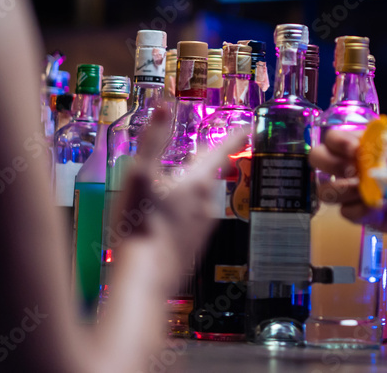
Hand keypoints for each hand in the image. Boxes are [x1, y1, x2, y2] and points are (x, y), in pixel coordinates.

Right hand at [109, 106, 240, 281]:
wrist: (146, 280)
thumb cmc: (140, 225)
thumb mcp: (139, 175)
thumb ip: (152, 139)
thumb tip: (164, 105)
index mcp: (197, 182)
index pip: (220, 150)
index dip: (233, 136)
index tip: (247, 126)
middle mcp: (207, 204)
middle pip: (207, 175)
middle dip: (200, 164)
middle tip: (193, 154)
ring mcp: (203, 228)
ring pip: (199, 199)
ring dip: (189, 189)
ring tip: (174, 185)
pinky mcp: (194, 247)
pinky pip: (191, 220)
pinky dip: (182, 212)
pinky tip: (166, 219)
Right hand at [310, 128, 386, 232]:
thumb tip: (376, 168)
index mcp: (361, 144)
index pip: (334, 138)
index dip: (338, 143)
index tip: (355, 151)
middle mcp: (350, 165)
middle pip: (318, 159)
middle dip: (331, 165)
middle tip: (354, 172)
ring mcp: (352, 190)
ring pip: (325, 190)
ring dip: (343, 190)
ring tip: (367, 192)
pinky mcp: (359, 213)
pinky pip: (346, 212)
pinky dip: (360, 211)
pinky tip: (378, 208)